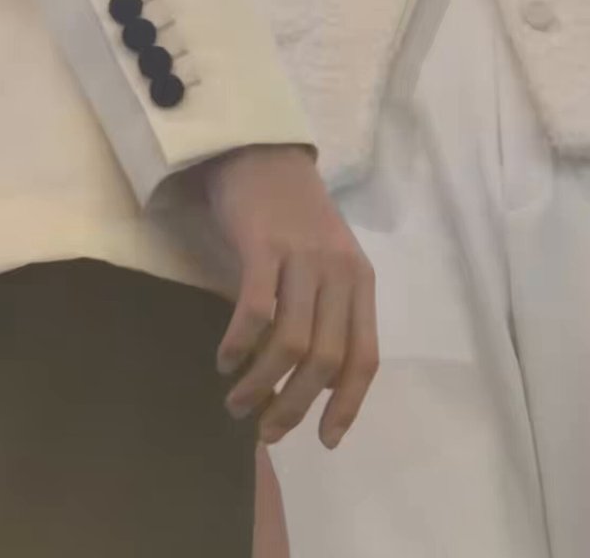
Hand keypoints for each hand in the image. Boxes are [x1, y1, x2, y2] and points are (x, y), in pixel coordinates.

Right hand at [199, 144, 377, 448]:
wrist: (263, 149)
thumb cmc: (294, 212)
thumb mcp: (329, 261)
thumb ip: (332, 312)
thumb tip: (321, 383)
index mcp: (360, 280)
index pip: (365, 357)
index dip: (348, 406)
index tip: (325, 441)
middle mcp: (339, 271)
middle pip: (325, 360)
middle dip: (295, 407)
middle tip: (265, 429)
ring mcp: (302, 257)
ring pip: (290, 344)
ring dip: (261, 386)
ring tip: (237, 403)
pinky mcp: (264, 246)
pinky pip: (255, 311)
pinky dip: (240, 345)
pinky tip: (224, 358)